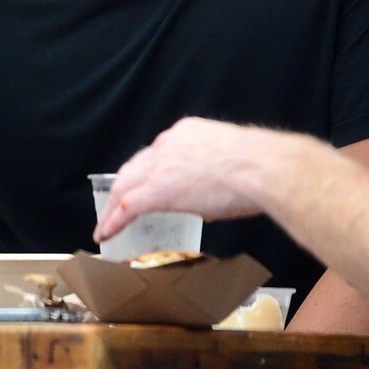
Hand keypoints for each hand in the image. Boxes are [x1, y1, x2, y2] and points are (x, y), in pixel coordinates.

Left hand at [95, 118, 274, 241]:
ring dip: (111, 208)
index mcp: (185, 134)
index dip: (146, 173)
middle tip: (113, 208)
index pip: (157, 155)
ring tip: (104, 226)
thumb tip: (209, 194)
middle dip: (122, 190)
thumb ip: (211, 171)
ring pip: (125, 186)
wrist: (264, 168)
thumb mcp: (230, 158)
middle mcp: (168, 144)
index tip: (143, 187)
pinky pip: (128, 207)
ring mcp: (161, 165)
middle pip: (133, 168)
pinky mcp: (159, 189)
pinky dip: (113, 221)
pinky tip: (105, 234)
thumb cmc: (261, 168)